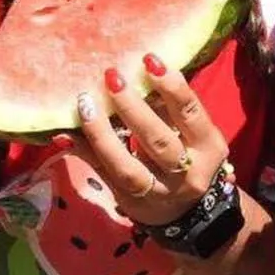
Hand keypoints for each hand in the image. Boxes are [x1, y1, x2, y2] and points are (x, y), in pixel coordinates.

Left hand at [71, 54, 228, 226]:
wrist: (189, 215)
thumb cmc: (189, 158)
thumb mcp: (191, 135)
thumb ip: (169, 109)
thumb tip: (139, 71)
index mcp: (208, 147)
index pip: (191, 114)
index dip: (172, 87)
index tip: (149, 60)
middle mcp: (186, 173)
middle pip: (158, 140)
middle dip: (133, 108)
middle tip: (112, 77)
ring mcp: (157, 192)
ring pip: (127, 166)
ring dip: (102, 133)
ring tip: (85, 103)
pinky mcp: (130, 202)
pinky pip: (104, 174)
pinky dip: (85, 152)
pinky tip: (66, 134)